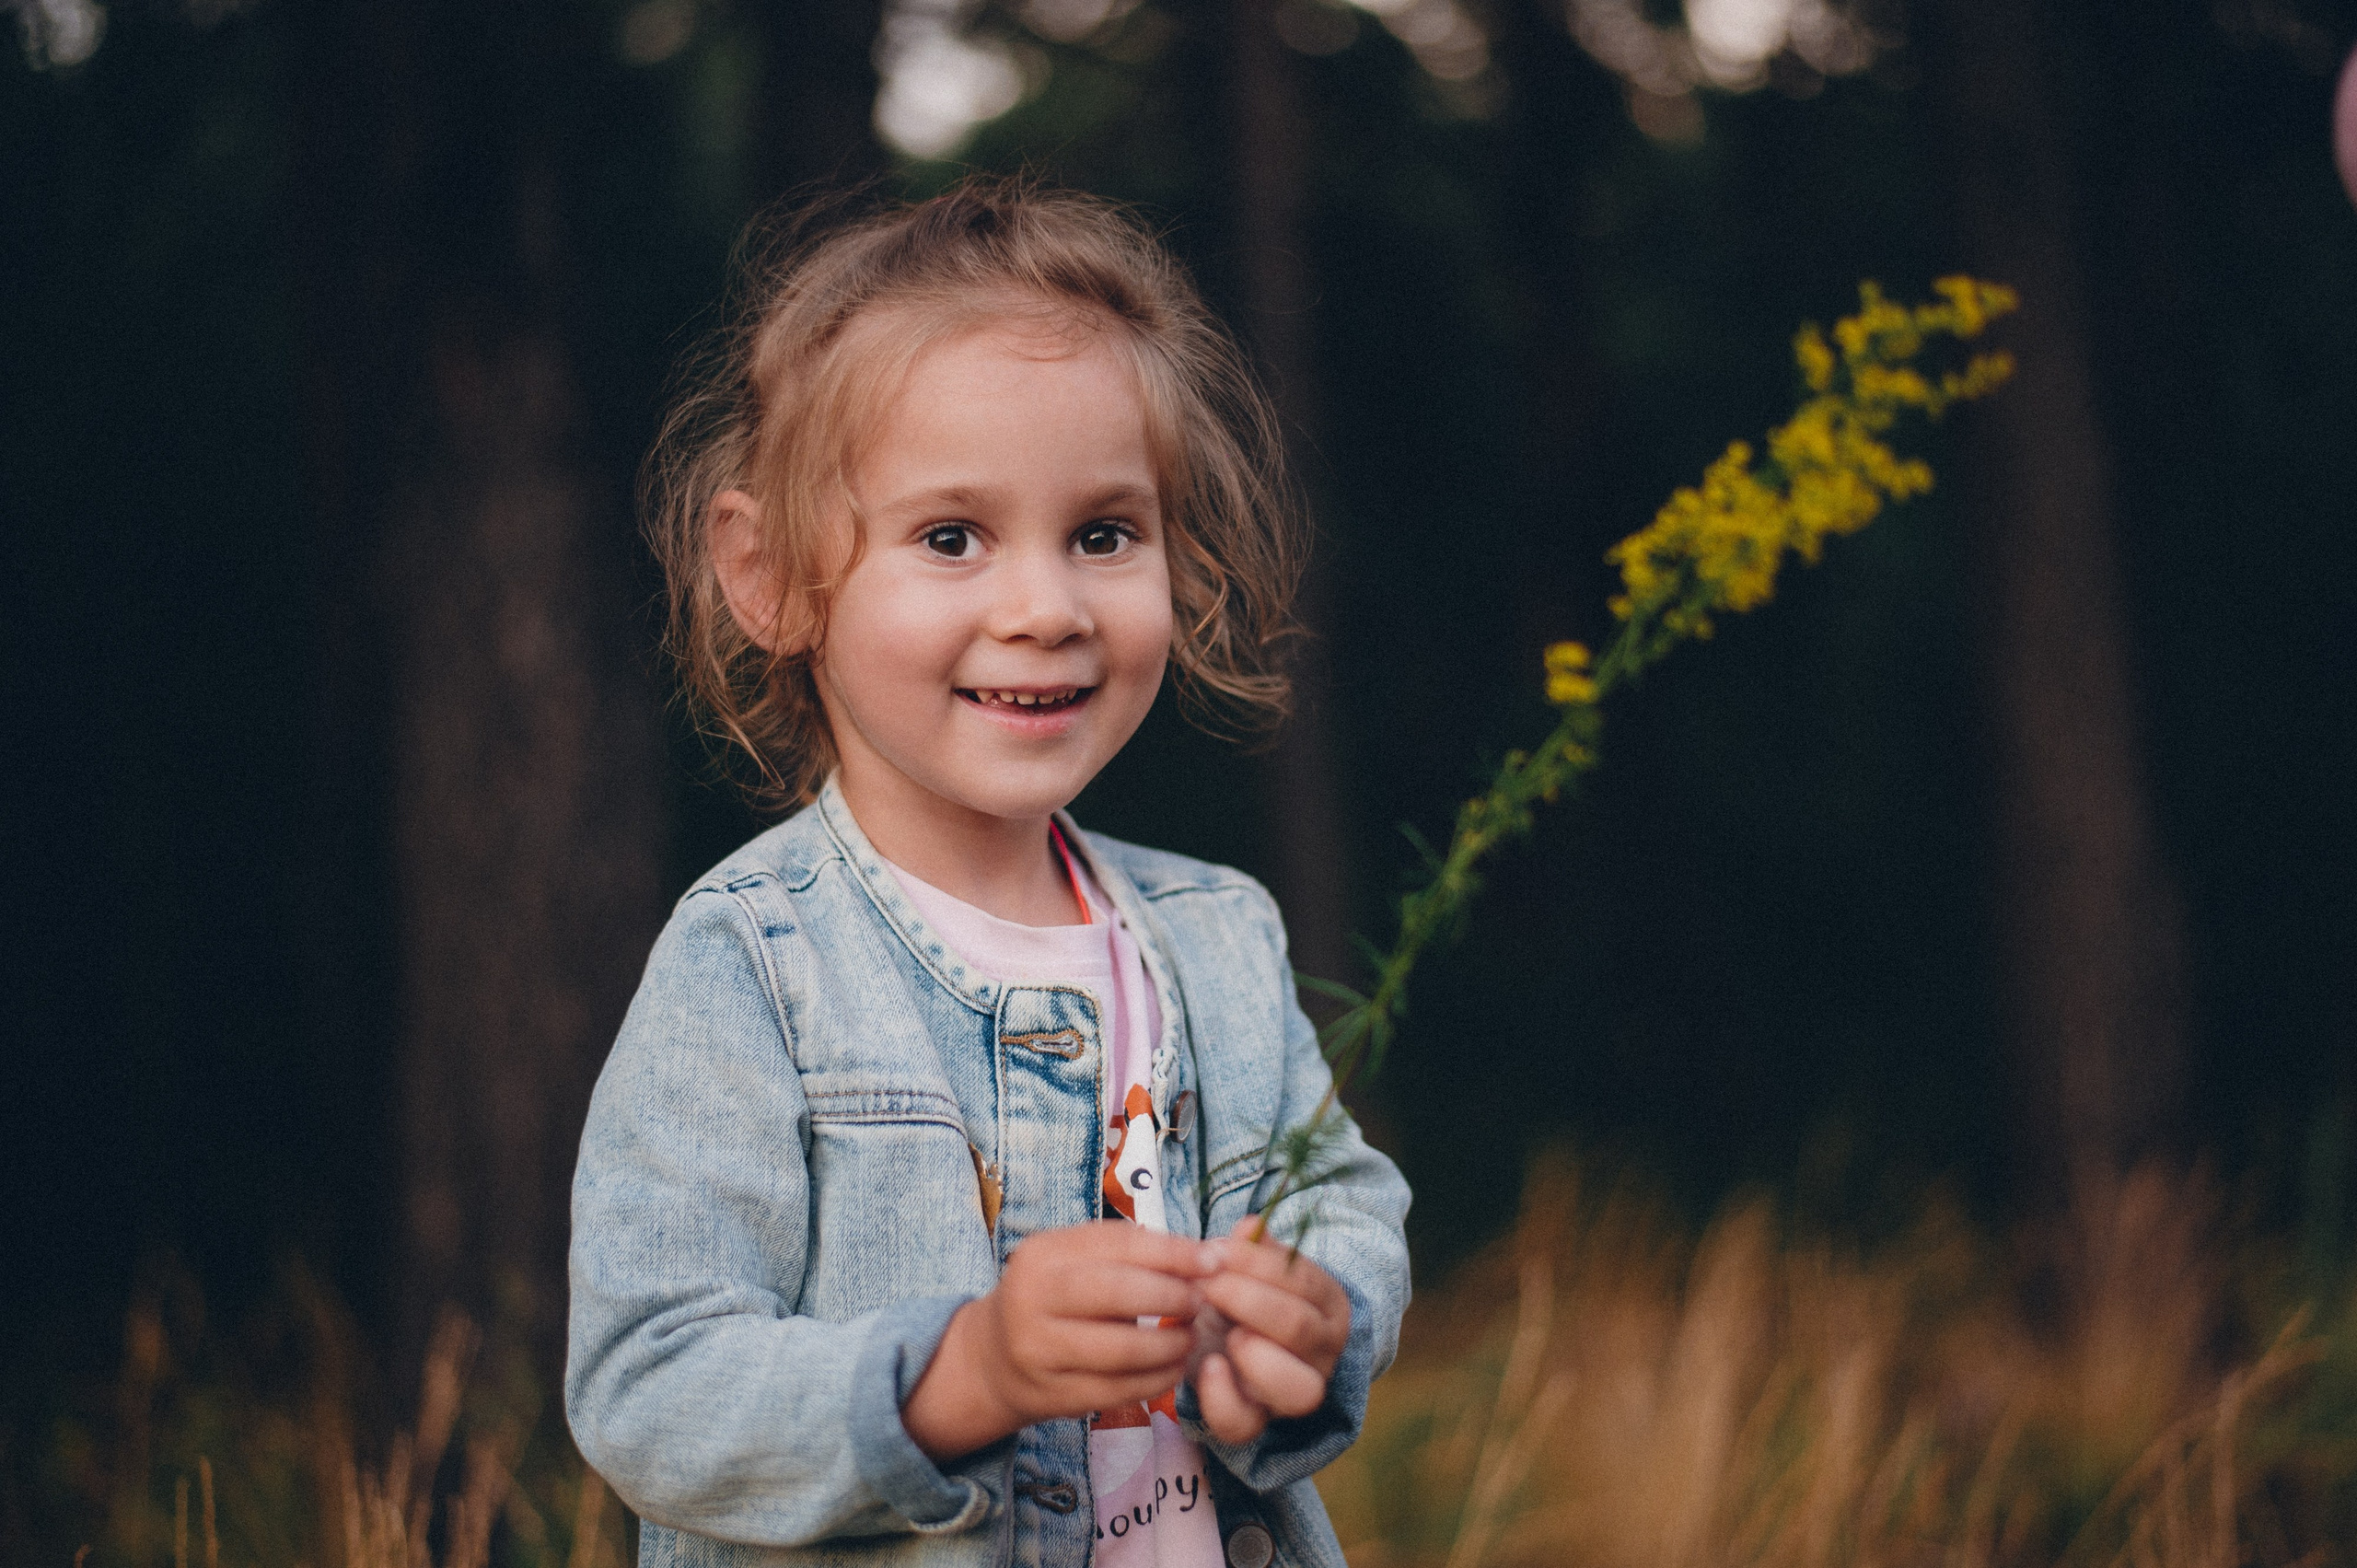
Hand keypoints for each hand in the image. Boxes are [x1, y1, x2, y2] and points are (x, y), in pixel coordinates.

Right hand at [902, 1222, 1217, 1460]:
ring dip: (1170, 1345)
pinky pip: (1117, 1391)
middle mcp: (1033, 1298)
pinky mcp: (1051, 1395)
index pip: (1119, 1244)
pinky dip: (1156, 1380)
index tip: (1212, 1261)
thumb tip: (1210, 1255)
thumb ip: (1132, 1252)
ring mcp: (1038, 1351)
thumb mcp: (1075, 1259)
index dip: (1174, 1253)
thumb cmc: (1052, 1297)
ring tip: (1190, 1338)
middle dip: (1171, 1296)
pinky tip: (1173, 1368)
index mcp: (1044, 1253)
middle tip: (1201, 1302)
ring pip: (1121, 1350)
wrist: (992, 1357)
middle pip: (1118, 1294)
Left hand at [1192, 1226, 1351, 1445]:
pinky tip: (1208, 1367)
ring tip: (1227, 1333)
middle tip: (1209, 1286)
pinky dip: (1222, 1398)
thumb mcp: (1255, 1267)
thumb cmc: (1249, 1295)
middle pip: (1300, 1330)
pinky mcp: (1256, 1419)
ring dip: (1256, 1356)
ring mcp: (1293, 1391)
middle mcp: (1322, 1351)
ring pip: (1297, 1389)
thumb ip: (1254, 1248)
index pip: (1303, 1282)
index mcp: (1326, 1304)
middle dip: (1249, 1302)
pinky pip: (1245, 1424)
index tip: (1216, 1251)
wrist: (1242, 1341)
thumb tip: (1249, 1227)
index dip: (1258, 1265)